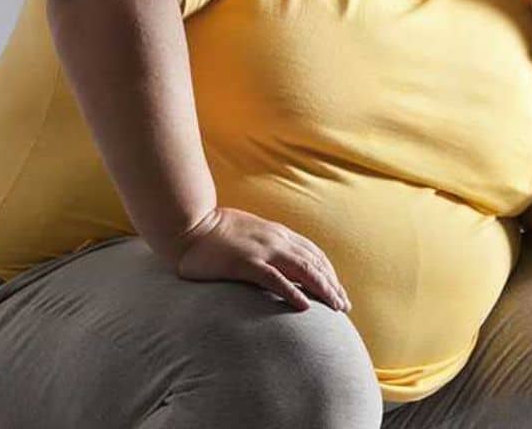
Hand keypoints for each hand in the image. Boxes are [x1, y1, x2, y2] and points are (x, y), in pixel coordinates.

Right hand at [171, 206, 351, 312]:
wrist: (187, 225)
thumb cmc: (214, 231)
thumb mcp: (248, 232)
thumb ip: (266, 242)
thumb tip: (278, 259)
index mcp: (277, 233)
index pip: (313, 253)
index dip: (329, 272)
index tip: (339, 290)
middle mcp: (276, 240)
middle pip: (314, 263)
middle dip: (333, 285)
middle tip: (344, 306)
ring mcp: (262, 250)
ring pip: (303, 270)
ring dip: (323, 289)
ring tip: (335, 307)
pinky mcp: (245, 263)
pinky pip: (274, 279)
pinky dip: (292, 292)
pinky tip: (305, 306)